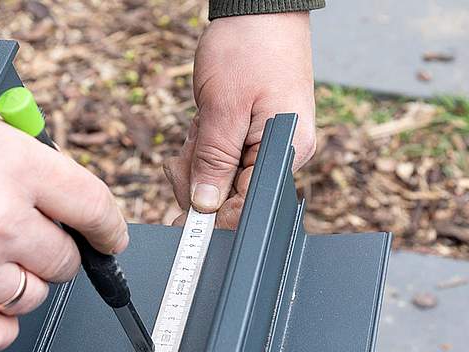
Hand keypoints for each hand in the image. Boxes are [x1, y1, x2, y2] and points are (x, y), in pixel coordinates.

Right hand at [0, 93, 127, 351]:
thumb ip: (25, 158)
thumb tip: (59, 195)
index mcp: (17, 166)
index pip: (94, 209)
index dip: (108, 230)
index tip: (107, 241)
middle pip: (63, 262)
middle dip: (51, 253)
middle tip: (25, 244)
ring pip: (31, 298)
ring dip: (18, 285)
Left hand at [165, 13, 315, 227]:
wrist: (257, 11)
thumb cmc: (250, 48)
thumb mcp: (223, 107)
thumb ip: (214, 161)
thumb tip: (205, 207)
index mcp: (287, 152)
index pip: (246, 207)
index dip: (210, 214)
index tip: (181, 212)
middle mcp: (280, 156)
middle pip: (227, 197)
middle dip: (198, 173)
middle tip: (196, 137)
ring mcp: (263, 148)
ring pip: (214, 178)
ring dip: (196, 154)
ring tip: (203, 120)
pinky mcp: (248, 139)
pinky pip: (215, 158)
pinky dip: (201, 143)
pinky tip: (205, 118)